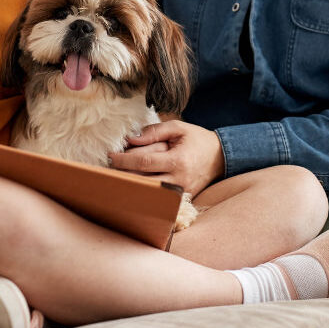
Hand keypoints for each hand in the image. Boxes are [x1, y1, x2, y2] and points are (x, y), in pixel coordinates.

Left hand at [109, 120, 224, 194]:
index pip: (143, 161)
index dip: (123, 159)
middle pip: (141, 180)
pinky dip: (144, 192)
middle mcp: (178, 179)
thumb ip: (154, 132)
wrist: (220, 157)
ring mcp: (180, 192)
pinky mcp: (181, 200)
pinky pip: (158, 198)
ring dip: (130, 185)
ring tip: (116, 176)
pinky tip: (133, 186)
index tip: (110, 155)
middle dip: (122, 174)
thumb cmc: (197, 140)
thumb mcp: (178, 128)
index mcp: (178, 160)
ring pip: (147, 192)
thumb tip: (131, 139)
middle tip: (108, 168)